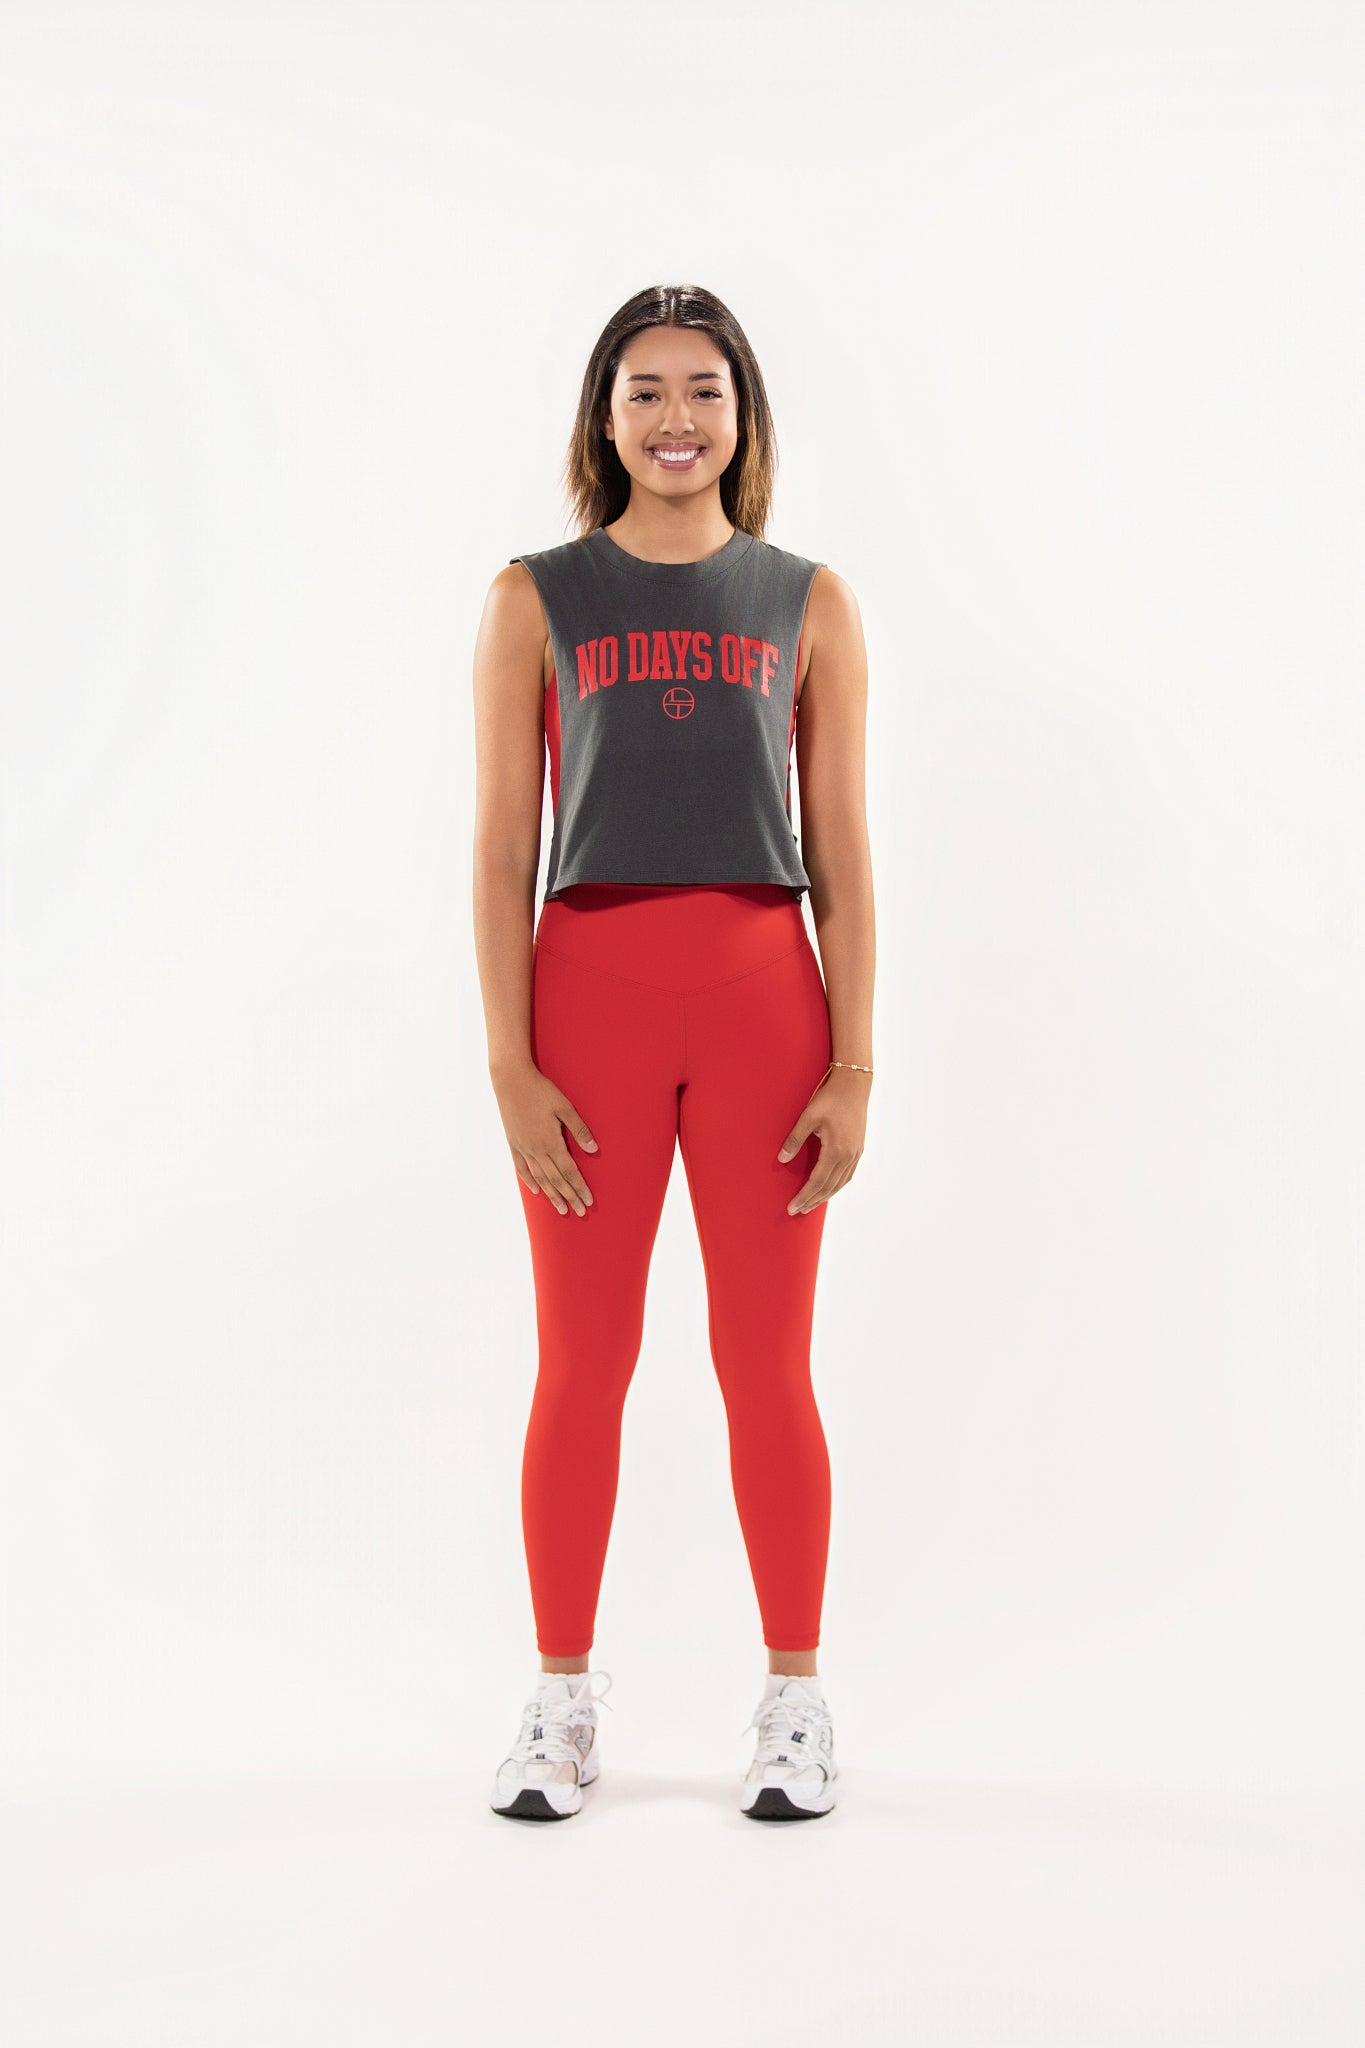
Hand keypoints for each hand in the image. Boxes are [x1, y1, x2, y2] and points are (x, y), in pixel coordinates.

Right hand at [494, 1063, 597, 1216]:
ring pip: (540, 1178)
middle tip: (580, 1212)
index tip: (589, 1202)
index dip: (580, 1188)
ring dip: (552, 1194)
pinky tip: (536, 1190)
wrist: (510, 1080)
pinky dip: (529, 1180)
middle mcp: (536, 1150)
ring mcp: (523, 1148)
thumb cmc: (541, 1091)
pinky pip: (522, 1167)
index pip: (569, 1172)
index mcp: (551, 1142)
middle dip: (569, 1197)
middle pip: (556, 1180)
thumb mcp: (564, 1107)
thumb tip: (593, 1149)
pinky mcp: (513, 1143)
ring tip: (561, 1208)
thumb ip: (579, 1129)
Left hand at [777, 1065, 869, 1214]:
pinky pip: (847, 1175)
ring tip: (810, 1205)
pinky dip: (837, 1185)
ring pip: (840, 1183)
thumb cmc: (830, 1098)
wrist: (854, 1084)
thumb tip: (782, 1159)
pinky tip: (829, 1188)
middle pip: (828, 1187)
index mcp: (836, 1150)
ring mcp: (855, 1153)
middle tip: (797, 1212)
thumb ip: (794, 1139)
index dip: (804, 1196)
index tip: (792, 1208)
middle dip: (812, 1201)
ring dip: (824, 1196)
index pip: (817, 1182)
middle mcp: (848, 1156)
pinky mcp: (858, 1149)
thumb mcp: (808, 1117)